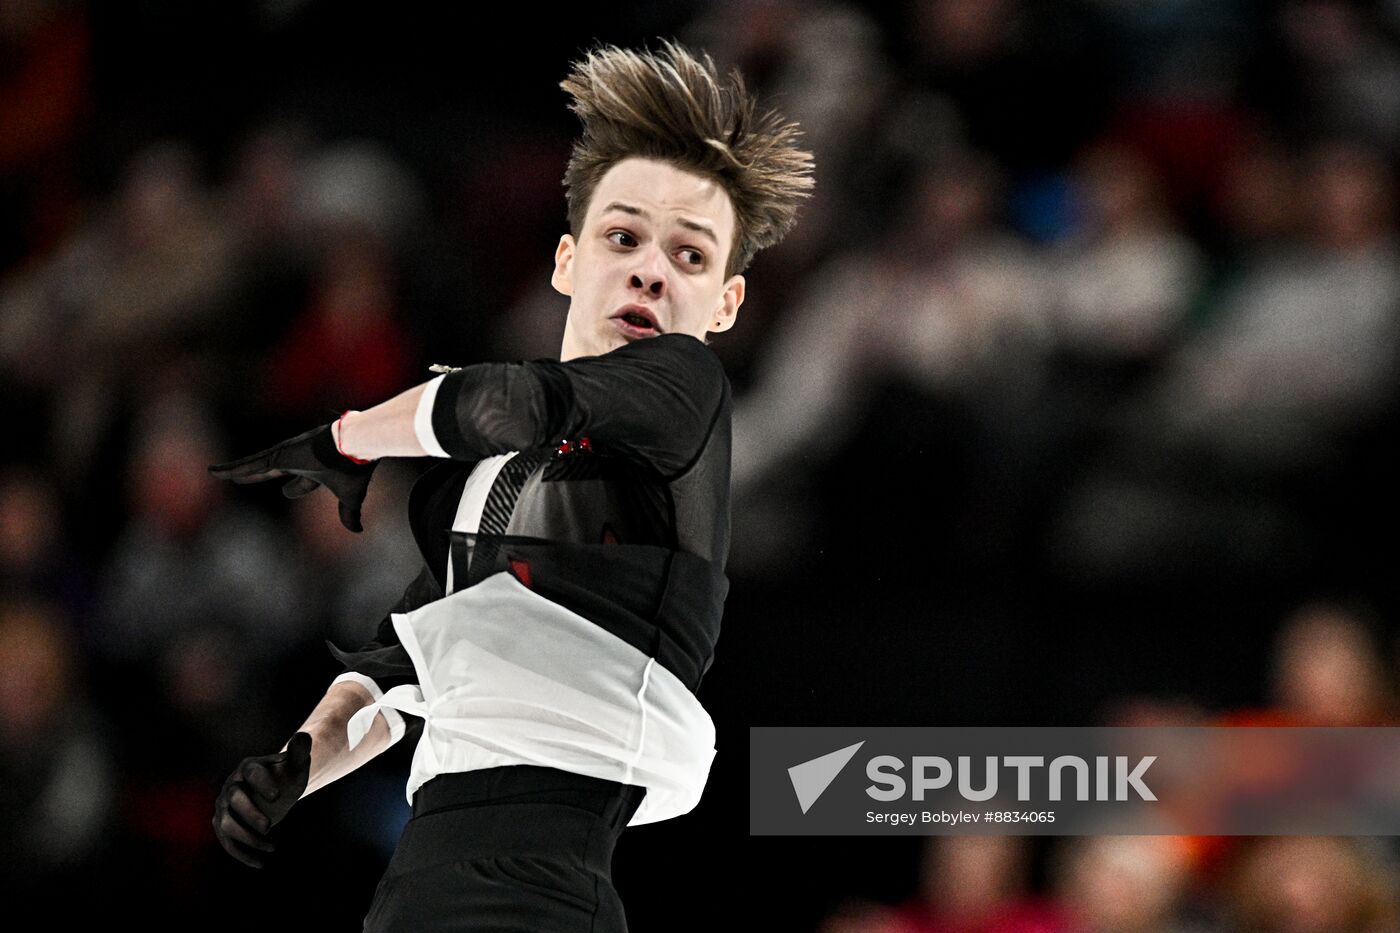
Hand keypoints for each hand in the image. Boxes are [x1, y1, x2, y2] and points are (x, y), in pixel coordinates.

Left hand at [208, 423, 376, 531]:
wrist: (355, 446)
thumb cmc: (353, 468)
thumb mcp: (350, 497)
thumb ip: (349, 514)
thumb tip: (357, 531)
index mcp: (316, 470)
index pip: (301, 482)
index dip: (293, 488)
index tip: (286, 492)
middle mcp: (299, 459)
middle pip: (271, 469)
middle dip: (257, 475)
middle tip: (243, 478)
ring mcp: (286, 455)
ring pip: (254, 466)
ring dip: (236, 471)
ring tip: (217, 474)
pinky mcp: (277, 454)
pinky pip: (249, 464)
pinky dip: (231, 469)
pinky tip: (214, 472)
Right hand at [212, 731, 313, 867]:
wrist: (276, 791)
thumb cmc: (287, 776)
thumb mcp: (296, 764)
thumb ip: (299, 750)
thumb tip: (304, 737)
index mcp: (249, 767)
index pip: (251, 773)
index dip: (262, 783)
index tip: (278, 796)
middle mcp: (232, 785)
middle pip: (235, 799)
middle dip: (250, 813)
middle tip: (269, 826)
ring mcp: (224, 805)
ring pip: (227, 823)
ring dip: (246, 837)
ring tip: (272, 846)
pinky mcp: (223, 823)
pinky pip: (226, 840)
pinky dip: (240, 853)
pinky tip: (259, 863)